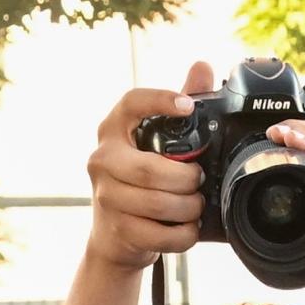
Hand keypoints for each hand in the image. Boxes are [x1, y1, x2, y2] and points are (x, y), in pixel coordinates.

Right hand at [83, 76, 215, 275]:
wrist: (115, 237)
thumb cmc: (139, 181)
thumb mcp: (156, 141)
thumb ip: (179, 105)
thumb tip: (202, 67)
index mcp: (113, 130)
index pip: (132, 103)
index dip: (159, 101)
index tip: (188, 107)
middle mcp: (102, 160)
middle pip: (150, 169)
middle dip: (186, 178)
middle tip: (199, 180)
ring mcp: (106, 197)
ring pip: (158, 204)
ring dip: (188, 207)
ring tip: (196, 205)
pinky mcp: (117, 230)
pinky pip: (160, 234)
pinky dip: (183, 234)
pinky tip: (187, 228)